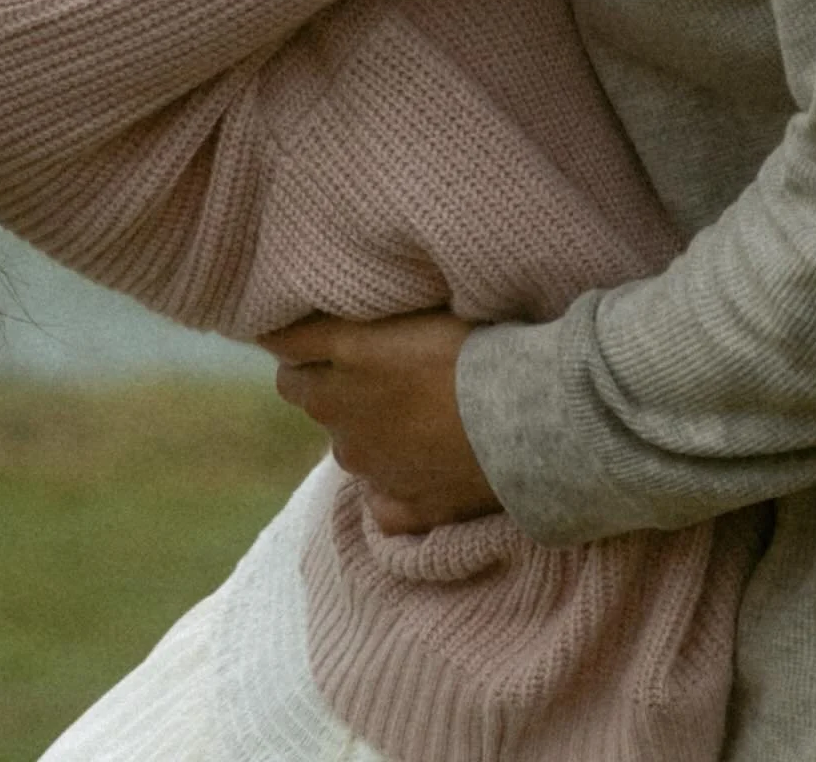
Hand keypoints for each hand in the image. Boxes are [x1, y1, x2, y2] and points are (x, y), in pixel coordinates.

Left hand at [260, 308, 502, 534]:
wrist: (529, 415)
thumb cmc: (481, 345)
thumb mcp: (417, 308)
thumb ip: (369, 316)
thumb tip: (337, 314)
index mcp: (345, 353)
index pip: (286, 345)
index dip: (297, 340)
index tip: (311, 335)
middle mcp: (340, 411)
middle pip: (302, 393)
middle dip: (323, 382)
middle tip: (372, 373)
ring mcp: (367, 465)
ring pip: (345, 446)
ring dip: (363, 431)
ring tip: (415, 418)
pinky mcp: (400, 506)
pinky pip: (379, 501)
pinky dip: (393, 489)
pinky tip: (424, 471)